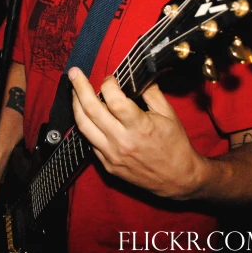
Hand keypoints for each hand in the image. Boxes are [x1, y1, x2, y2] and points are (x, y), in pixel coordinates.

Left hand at [68, 67, 205, 199]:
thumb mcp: (168, 115)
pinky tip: (85, 114)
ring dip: (76, 105)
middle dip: (80, 87)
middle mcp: (122, 141)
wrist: (178, 179)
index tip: (110, 78)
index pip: (114, 100)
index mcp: (139, 127)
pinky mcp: (107, 165)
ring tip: (73, 91)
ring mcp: (112, 155)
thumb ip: (151, 92)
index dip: (108, 84)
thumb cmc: (175, 144)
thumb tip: (136, 75)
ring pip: (83, 126)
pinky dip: (86, 125)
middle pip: (91, 110)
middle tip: (73, 73)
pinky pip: (90, 142)